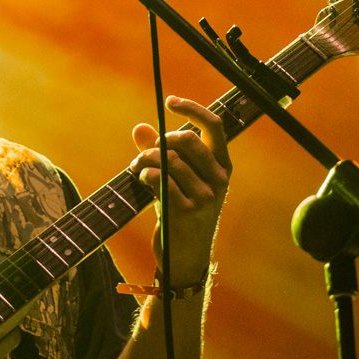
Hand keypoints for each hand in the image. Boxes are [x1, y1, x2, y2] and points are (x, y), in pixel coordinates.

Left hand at [130, 96, 231, 287]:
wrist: (185, 256)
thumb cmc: (180, 213)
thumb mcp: (174, 181)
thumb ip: (159, 153)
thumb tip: (140, 127)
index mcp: (222, 166)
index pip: (215, 126)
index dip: (193, 108)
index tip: (170, 101)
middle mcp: (219, 179)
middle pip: (186, 140)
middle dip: (159, 141)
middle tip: (144, 153)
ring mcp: (205, 196)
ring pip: (169, 160)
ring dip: (145, 159)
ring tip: (137, 168)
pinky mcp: (187, 211)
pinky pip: (161, 179)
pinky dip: (146, 173)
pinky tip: (141, 177)